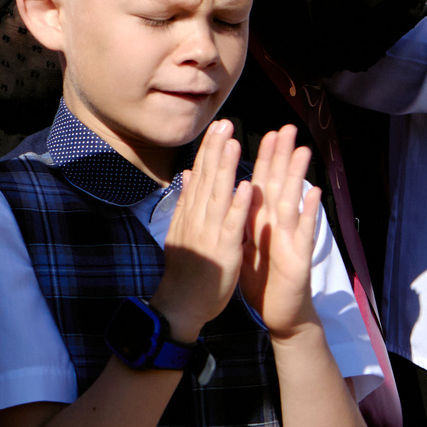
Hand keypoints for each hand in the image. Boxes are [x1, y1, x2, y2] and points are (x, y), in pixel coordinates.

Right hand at [150, 120, 249, 347]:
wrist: (181, 303)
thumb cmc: (186, 270)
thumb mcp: (180, 230)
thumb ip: (186, 202)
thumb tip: (187, 174)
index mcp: (190, 214)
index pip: (199, 176)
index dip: (209, 151)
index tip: (217, 129)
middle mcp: (197, 218)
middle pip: (207, 179)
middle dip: (216, 150)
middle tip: (224, 124)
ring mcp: (209, 233)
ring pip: (218, 195)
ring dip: (226, 168)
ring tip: (233, 143)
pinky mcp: (222, 249)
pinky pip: (232, 224)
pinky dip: (238, 205)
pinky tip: (246, 187)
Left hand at [238, 125, 322, 342]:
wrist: (276, 310)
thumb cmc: (260, 276)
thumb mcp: (243, 242)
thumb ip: (238, 216)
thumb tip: (229, 191)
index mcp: (260, 219)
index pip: (261, 182)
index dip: (261, 158)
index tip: (263, 132)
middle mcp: (277, 224)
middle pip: (279, 184)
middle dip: (282, 156)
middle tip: (287, 128)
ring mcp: (291, 238)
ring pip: (293, 201)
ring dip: (298, 176)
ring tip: (302, 150)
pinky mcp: (299, 256)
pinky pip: (304, 232)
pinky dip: (309, 212)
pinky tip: (315, 193)